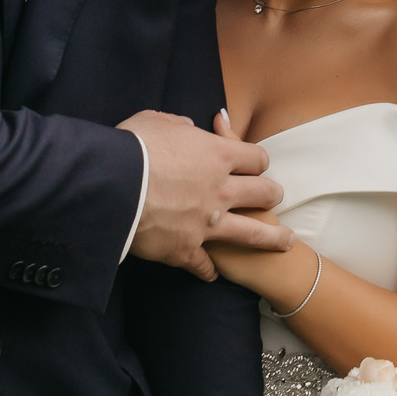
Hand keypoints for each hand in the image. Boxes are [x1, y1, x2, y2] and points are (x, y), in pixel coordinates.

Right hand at [120, 109, 288, 280]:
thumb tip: (188, 129)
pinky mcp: (187, 249)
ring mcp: (207, 223)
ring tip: (286, 241)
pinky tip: (212, 273)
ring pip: (253, 233)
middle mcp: (221, 190)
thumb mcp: (156, 121)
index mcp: (218, 155)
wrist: (110, 186)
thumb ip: (179, 126)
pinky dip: (208, 270)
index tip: (255, 166)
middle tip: (272, 197)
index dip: (257, 161)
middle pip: (265, 193)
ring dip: (272, 237)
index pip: (256, 157)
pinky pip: (206, 265)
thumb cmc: (131, 146)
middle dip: (270, 194)